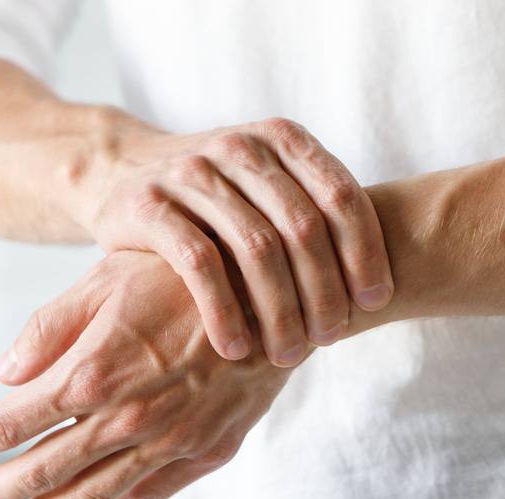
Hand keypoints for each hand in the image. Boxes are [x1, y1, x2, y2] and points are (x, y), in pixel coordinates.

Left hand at [0, 251, 295, 498]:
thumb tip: (6, 373)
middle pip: (45, 472)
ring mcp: (172, 440)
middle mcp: (129, 417)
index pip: (13, 423)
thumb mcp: (111, 277)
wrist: (279, 292)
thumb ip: (53, 326)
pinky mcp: (209, 449)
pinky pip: (148, 494)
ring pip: (94, 496)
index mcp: (96, 370)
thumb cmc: (189, 276)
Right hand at [43, 116, 391, 368]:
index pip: (341, 196)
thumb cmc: (219, 198)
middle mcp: (241, 147)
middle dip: (323, 292)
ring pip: (256, 249)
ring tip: (287, 354)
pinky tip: (236, 349)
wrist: (123, 172)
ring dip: (279, 312)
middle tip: (329, 339)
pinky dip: (224, 313)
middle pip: (303, 228)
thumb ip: (318, 215)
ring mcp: (192, 172)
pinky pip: (199, 265)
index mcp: (282, 138)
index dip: (365, 252)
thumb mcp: (270, 188)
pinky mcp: (148, 204)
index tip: (374, 302)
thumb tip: (381, 289)